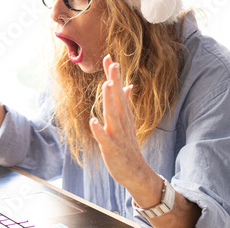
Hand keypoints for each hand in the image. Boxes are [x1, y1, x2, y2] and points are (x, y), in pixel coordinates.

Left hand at [89, 55, 160, 201]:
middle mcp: (121, 121)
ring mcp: (117, 134)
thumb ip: (125, 102)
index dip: (114, 75)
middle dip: (115, 81)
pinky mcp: (111, 148)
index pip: (119, 91)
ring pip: (113, 115)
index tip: (109, 58)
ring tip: (106, 85)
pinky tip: (92, 121)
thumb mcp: (127, 121)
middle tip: (112, 64)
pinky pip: (104, 138)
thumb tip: (127, 85)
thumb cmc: (128, 144)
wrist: (136, 172)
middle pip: (117, 98)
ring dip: (110, 101)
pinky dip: (99, 130)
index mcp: (123, 114)